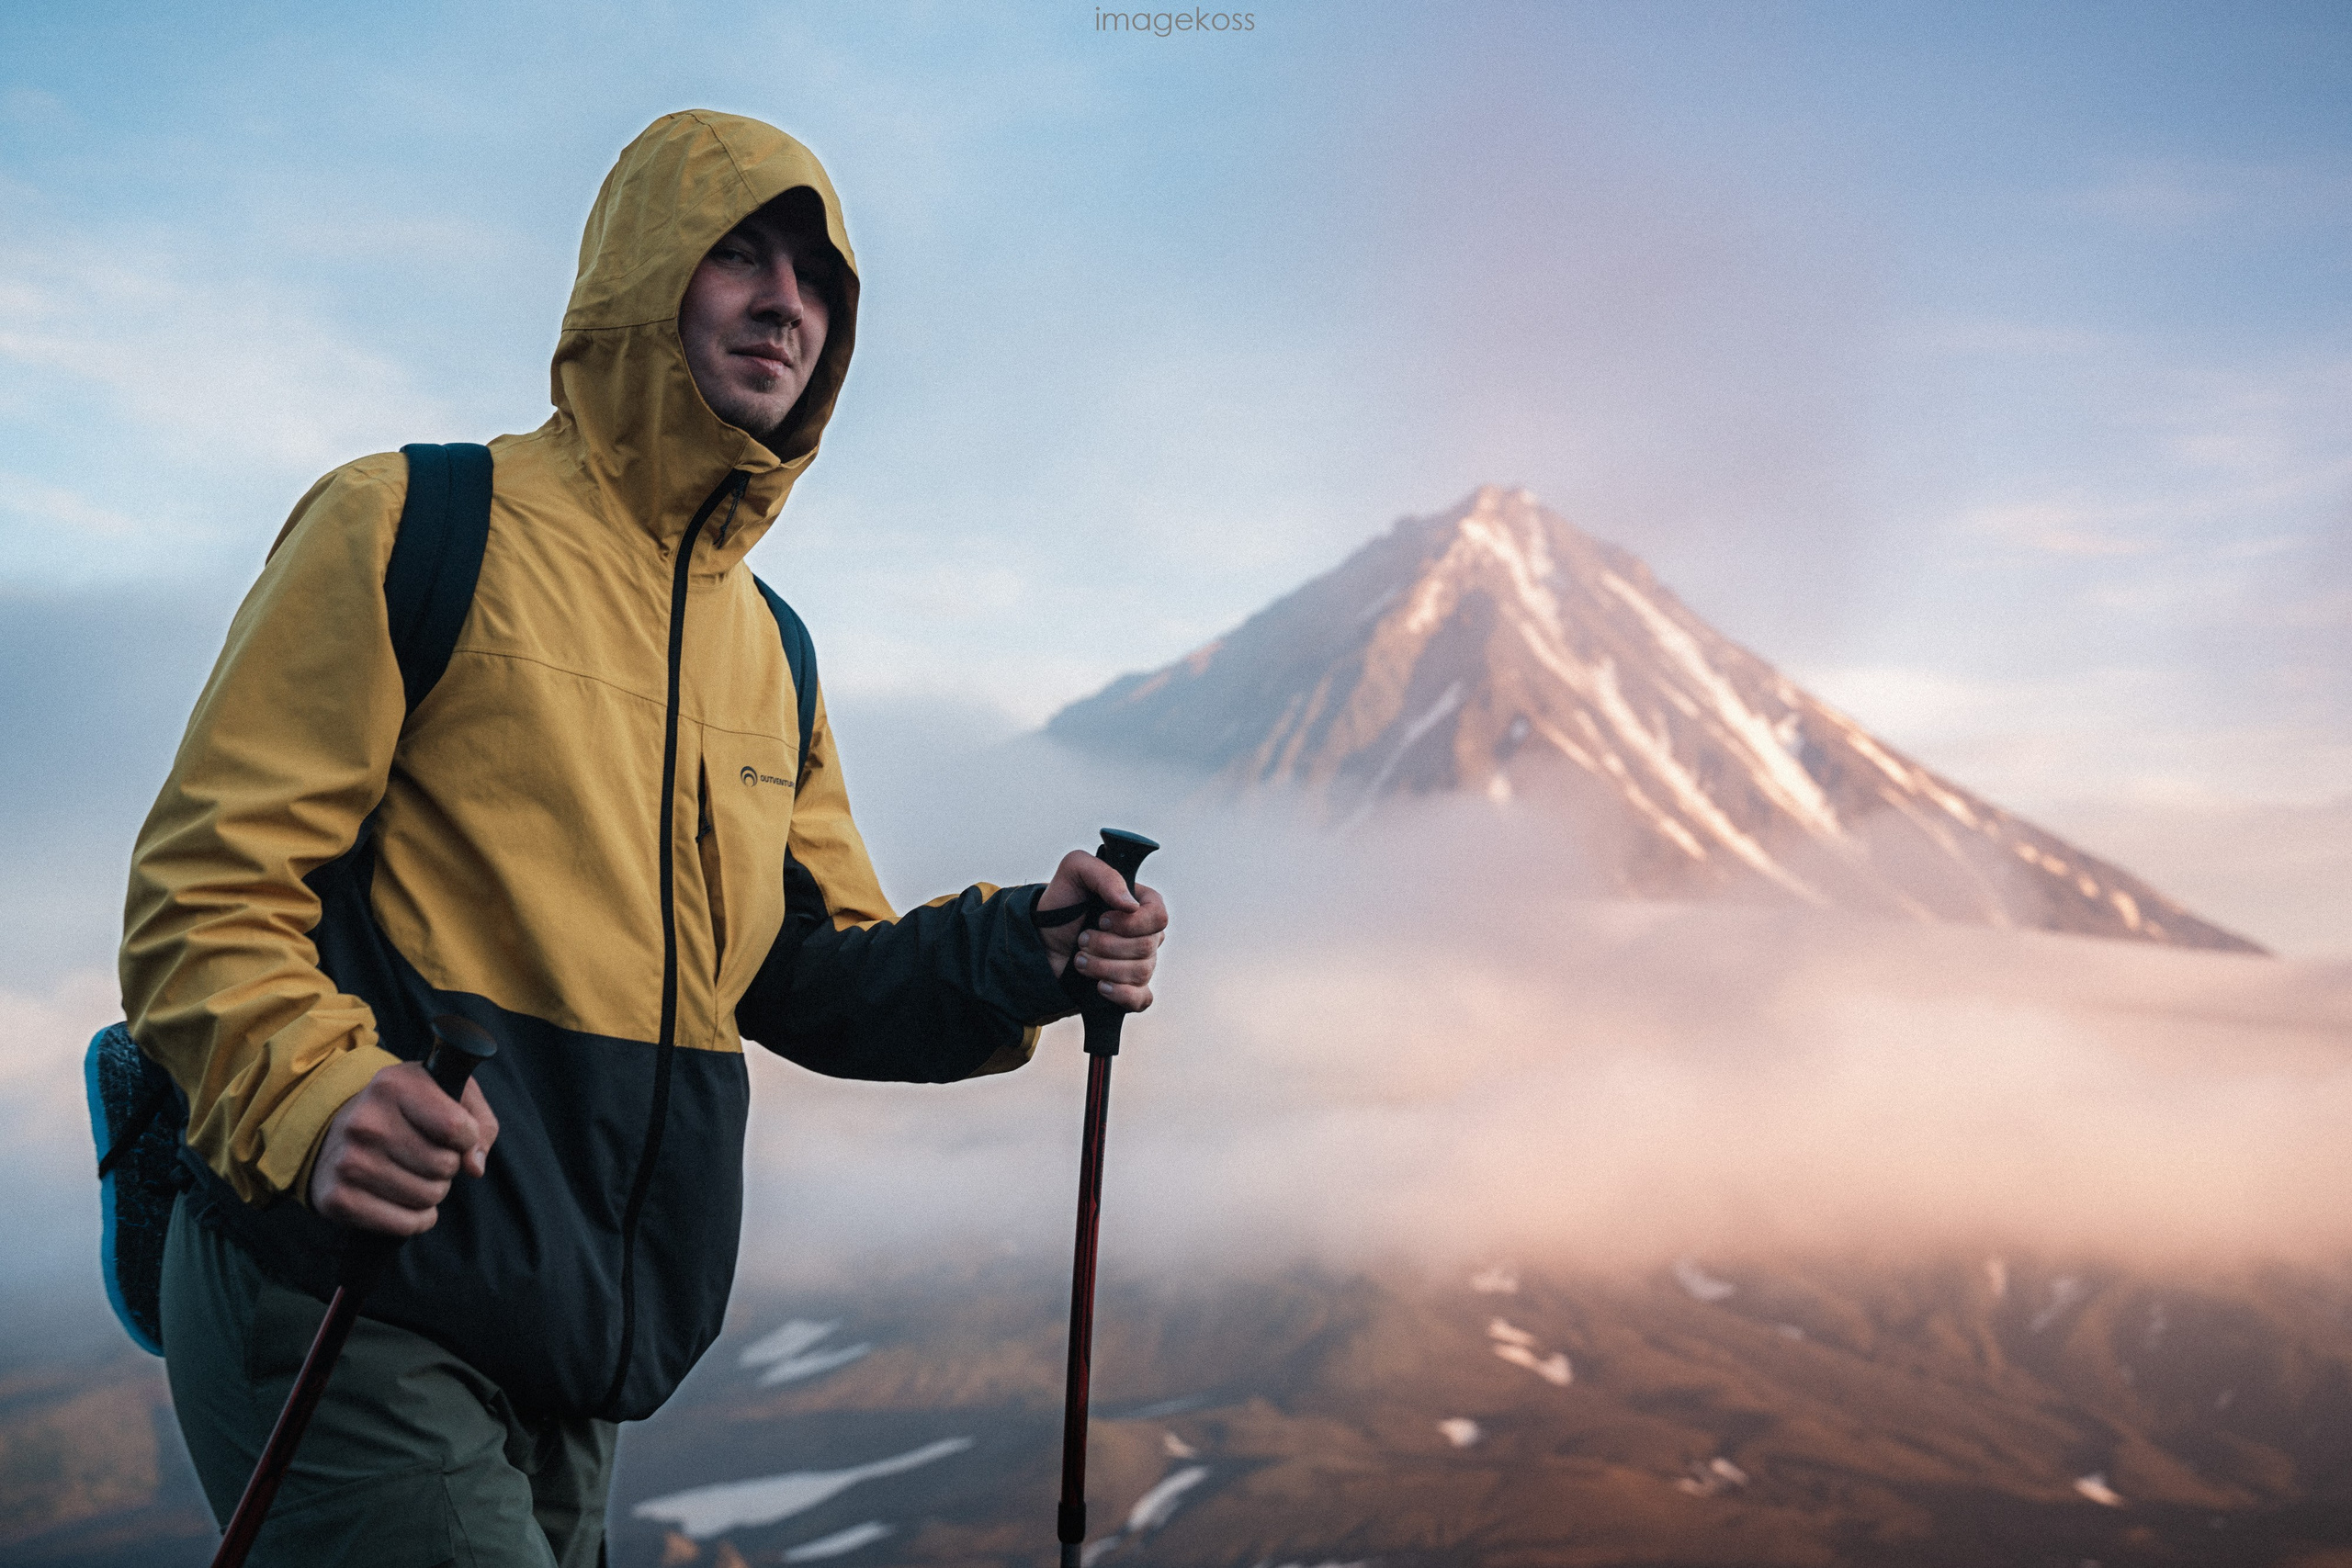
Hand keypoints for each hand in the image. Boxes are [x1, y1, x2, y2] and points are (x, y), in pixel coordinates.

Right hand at [308, 1061, 498, 1235]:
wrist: (339, 1133)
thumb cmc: (407, 1112)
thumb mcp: (449, 1094)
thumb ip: (480, 1123)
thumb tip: (474, 1167)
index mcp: (392, 1085)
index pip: (456, 1127)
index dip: (468, 1138)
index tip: (455, 1135)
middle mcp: (364, 1122)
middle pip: (444, 1166)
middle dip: (448, 1166)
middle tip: (429, 1156)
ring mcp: (347, 1162)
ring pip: (428, 1196)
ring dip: (433, 1191)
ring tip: (414, 1173)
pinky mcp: (337, 1199)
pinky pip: (405, 1224)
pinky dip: (417, 1219)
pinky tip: (406, 1201)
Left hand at [1036, 849, 1168, 1011]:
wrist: (1040, 940)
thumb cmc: (1061, 903)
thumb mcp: (1075, 871)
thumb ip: (1104, 875)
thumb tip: (1131, 905)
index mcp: (1141, 904)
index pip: (1159, 916)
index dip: (1131, 922)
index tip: (1101, 919)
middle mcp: (1146, 934)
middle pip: (1147, 947)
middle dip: (1107, 946)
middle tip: (1081, 940)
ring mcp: (1139, 963)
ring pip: (1141, 972)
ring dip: (1104, 967)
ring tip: (1079, 960)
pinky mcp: (1128, 988)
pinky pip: (1142, 999)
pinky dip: (1121, 995)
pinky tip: (1099, 987)